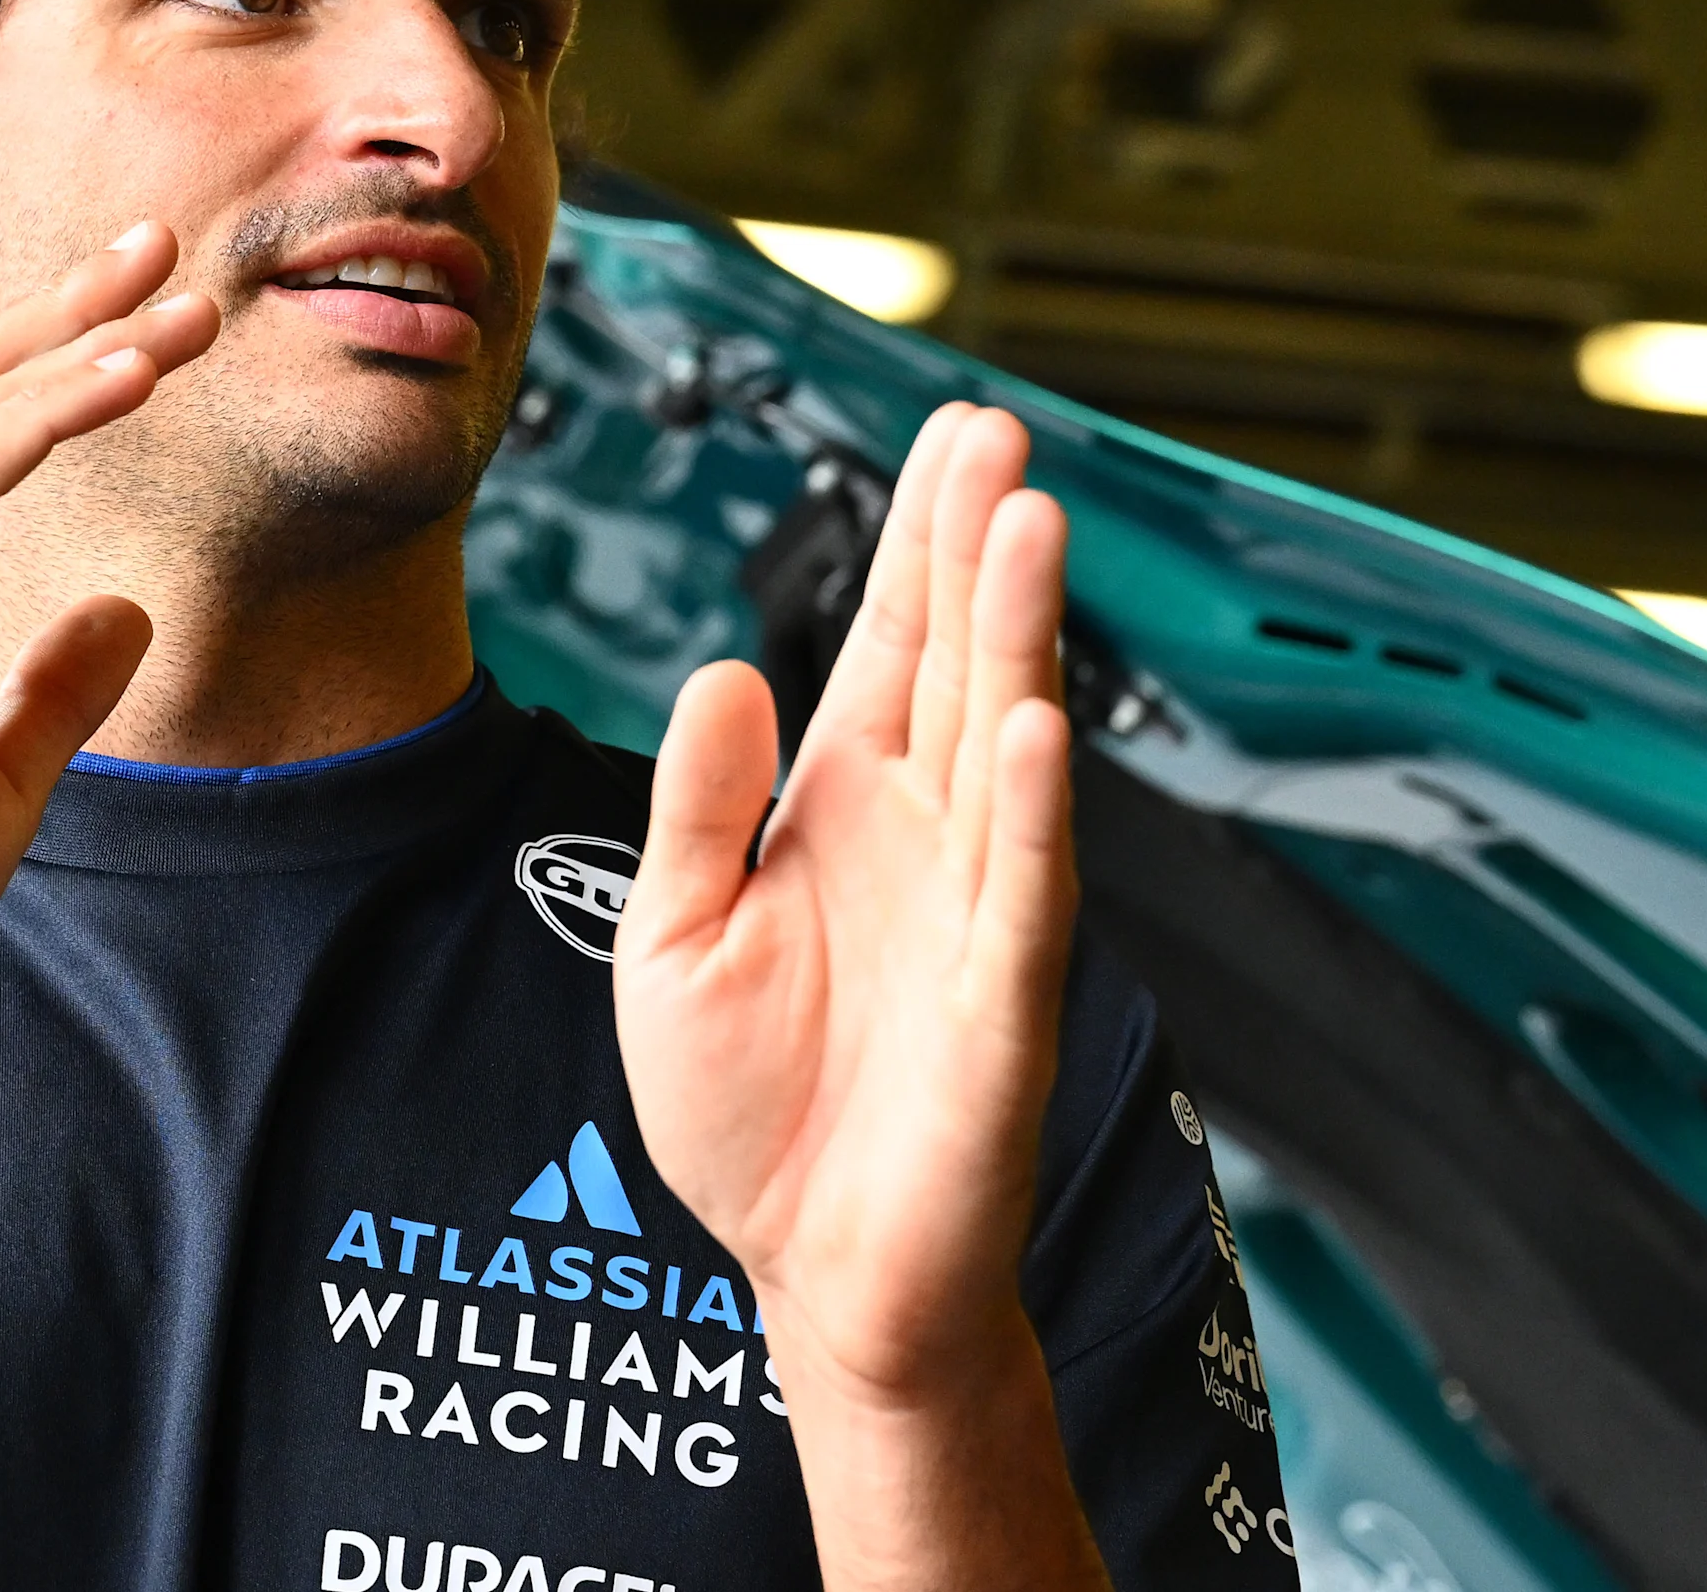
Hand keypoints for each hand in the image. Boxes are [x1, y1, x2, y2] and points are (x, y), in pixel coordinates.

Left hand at [614, 403, 1077, 1408]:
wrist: (812, 1270)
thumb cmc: (750, 1114)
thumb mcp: (672, 940)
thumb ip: (693, 807)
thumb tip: (724, 674)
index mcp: (843, 813)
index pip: (889, 648)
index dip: (918, 544)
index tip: (950, 442)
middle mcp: (924, 840)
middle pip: (959, 663)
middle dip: (977, 549)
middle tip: (999, 436)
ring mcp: (974, 912)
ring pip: (1006, 746)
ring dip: (1018, 638)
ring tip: (1027, 526)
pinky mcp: (1001, 1002)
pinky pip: (1022, 888)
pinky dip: (1033, 806)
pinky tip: (1034, 720)